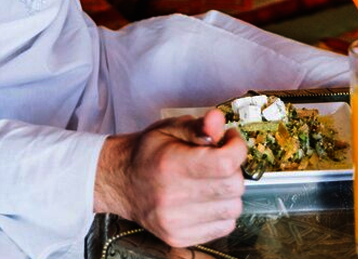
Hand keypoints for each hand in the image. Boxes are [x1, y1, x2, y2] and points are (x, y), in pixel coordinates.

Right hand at [93, 109, 246, 246]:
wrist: (121, 181)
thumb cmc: (149, 151)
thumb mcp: (171, 127)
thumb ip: (199, 125)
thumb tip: (219, 119)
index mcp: (171, 165)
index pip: (225, 163)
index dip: (236, 148)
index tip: (230, 140)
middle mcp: (172, 198)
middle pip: (233, 187)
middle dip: (234, 168)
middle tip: (221, 158)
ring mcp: (175, 223)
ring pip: (232, 209)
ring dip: (229, 191)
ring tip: (213, 179)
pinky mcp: (179, 238)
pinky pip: (223, 227)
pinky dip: (222, 211)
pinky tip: (208, 197)